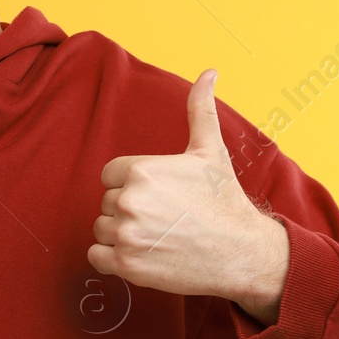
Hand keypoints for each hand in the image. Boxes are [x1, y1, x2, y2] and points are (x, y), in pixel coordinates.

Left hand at [87, 69, 287, 312]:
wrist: (242, 252)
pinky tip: (143, 253)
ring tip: (157, 235)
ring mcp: (127, 235)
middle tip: (164, 218)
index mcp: (142, 170)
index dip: (132, 185)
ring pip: (101, 229)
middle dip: (129, 210)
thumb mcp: (210, 151)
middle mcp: (129, 201)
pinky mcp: (127, 266)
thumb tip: (209, 72)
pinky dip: (113, 258)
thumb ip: (200, 109)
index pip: (110, 175)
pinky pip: (97, 257)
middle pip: (107, 202)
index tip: (159, 196)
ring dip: (122, 235)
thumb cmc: (224, 200)